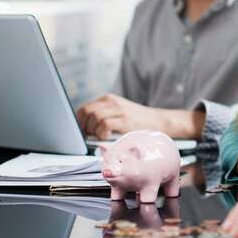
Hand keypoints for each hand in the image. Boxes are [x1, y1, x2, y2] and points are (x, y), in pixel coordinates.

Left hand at [76, 94, 204, 139]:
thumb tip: (83, 130)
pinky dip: (101, 132)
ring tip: (98, 137)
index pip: (84, 108)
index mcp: (108, 99)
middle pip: (86, 111)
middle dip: (83, 126)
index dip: (78, 121)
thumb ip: (102, 116)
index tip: (79, 132)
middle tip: (87, 137)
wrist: (159, 121)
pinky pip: (105, 124)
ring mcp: (119, 110)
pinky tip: (105, 137)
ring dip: (92, 130)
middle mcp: (112, 102)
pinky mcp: (125, 120)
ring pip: (94, 117)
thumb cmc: (137, 122)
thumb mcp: (118, 113)